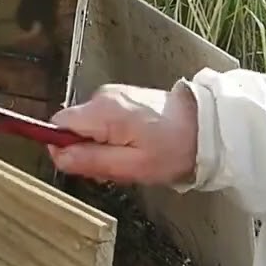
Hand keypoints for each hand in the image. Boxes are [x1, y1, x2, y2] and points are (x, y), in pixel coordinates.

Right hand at [48, 82, 198, 184]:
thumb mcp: (131, 165)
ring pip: (89, 127)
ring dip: (102, 149)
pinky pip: (103, 122)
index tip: (85, 166)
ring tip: (130, 161)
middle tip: (115, 169)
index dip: (63, 148)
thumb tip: (57, 156)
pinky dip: (113, 139)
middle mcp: (102, 97)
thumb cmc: (173, 149)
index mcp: (102, 111)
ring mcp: (114, 96)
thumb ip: (91, 160)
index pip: (58, 124)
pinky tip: (135, 148)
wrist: (207, 126)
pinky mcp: (124, 99)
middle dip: (86, 152)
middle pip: (73, 127)